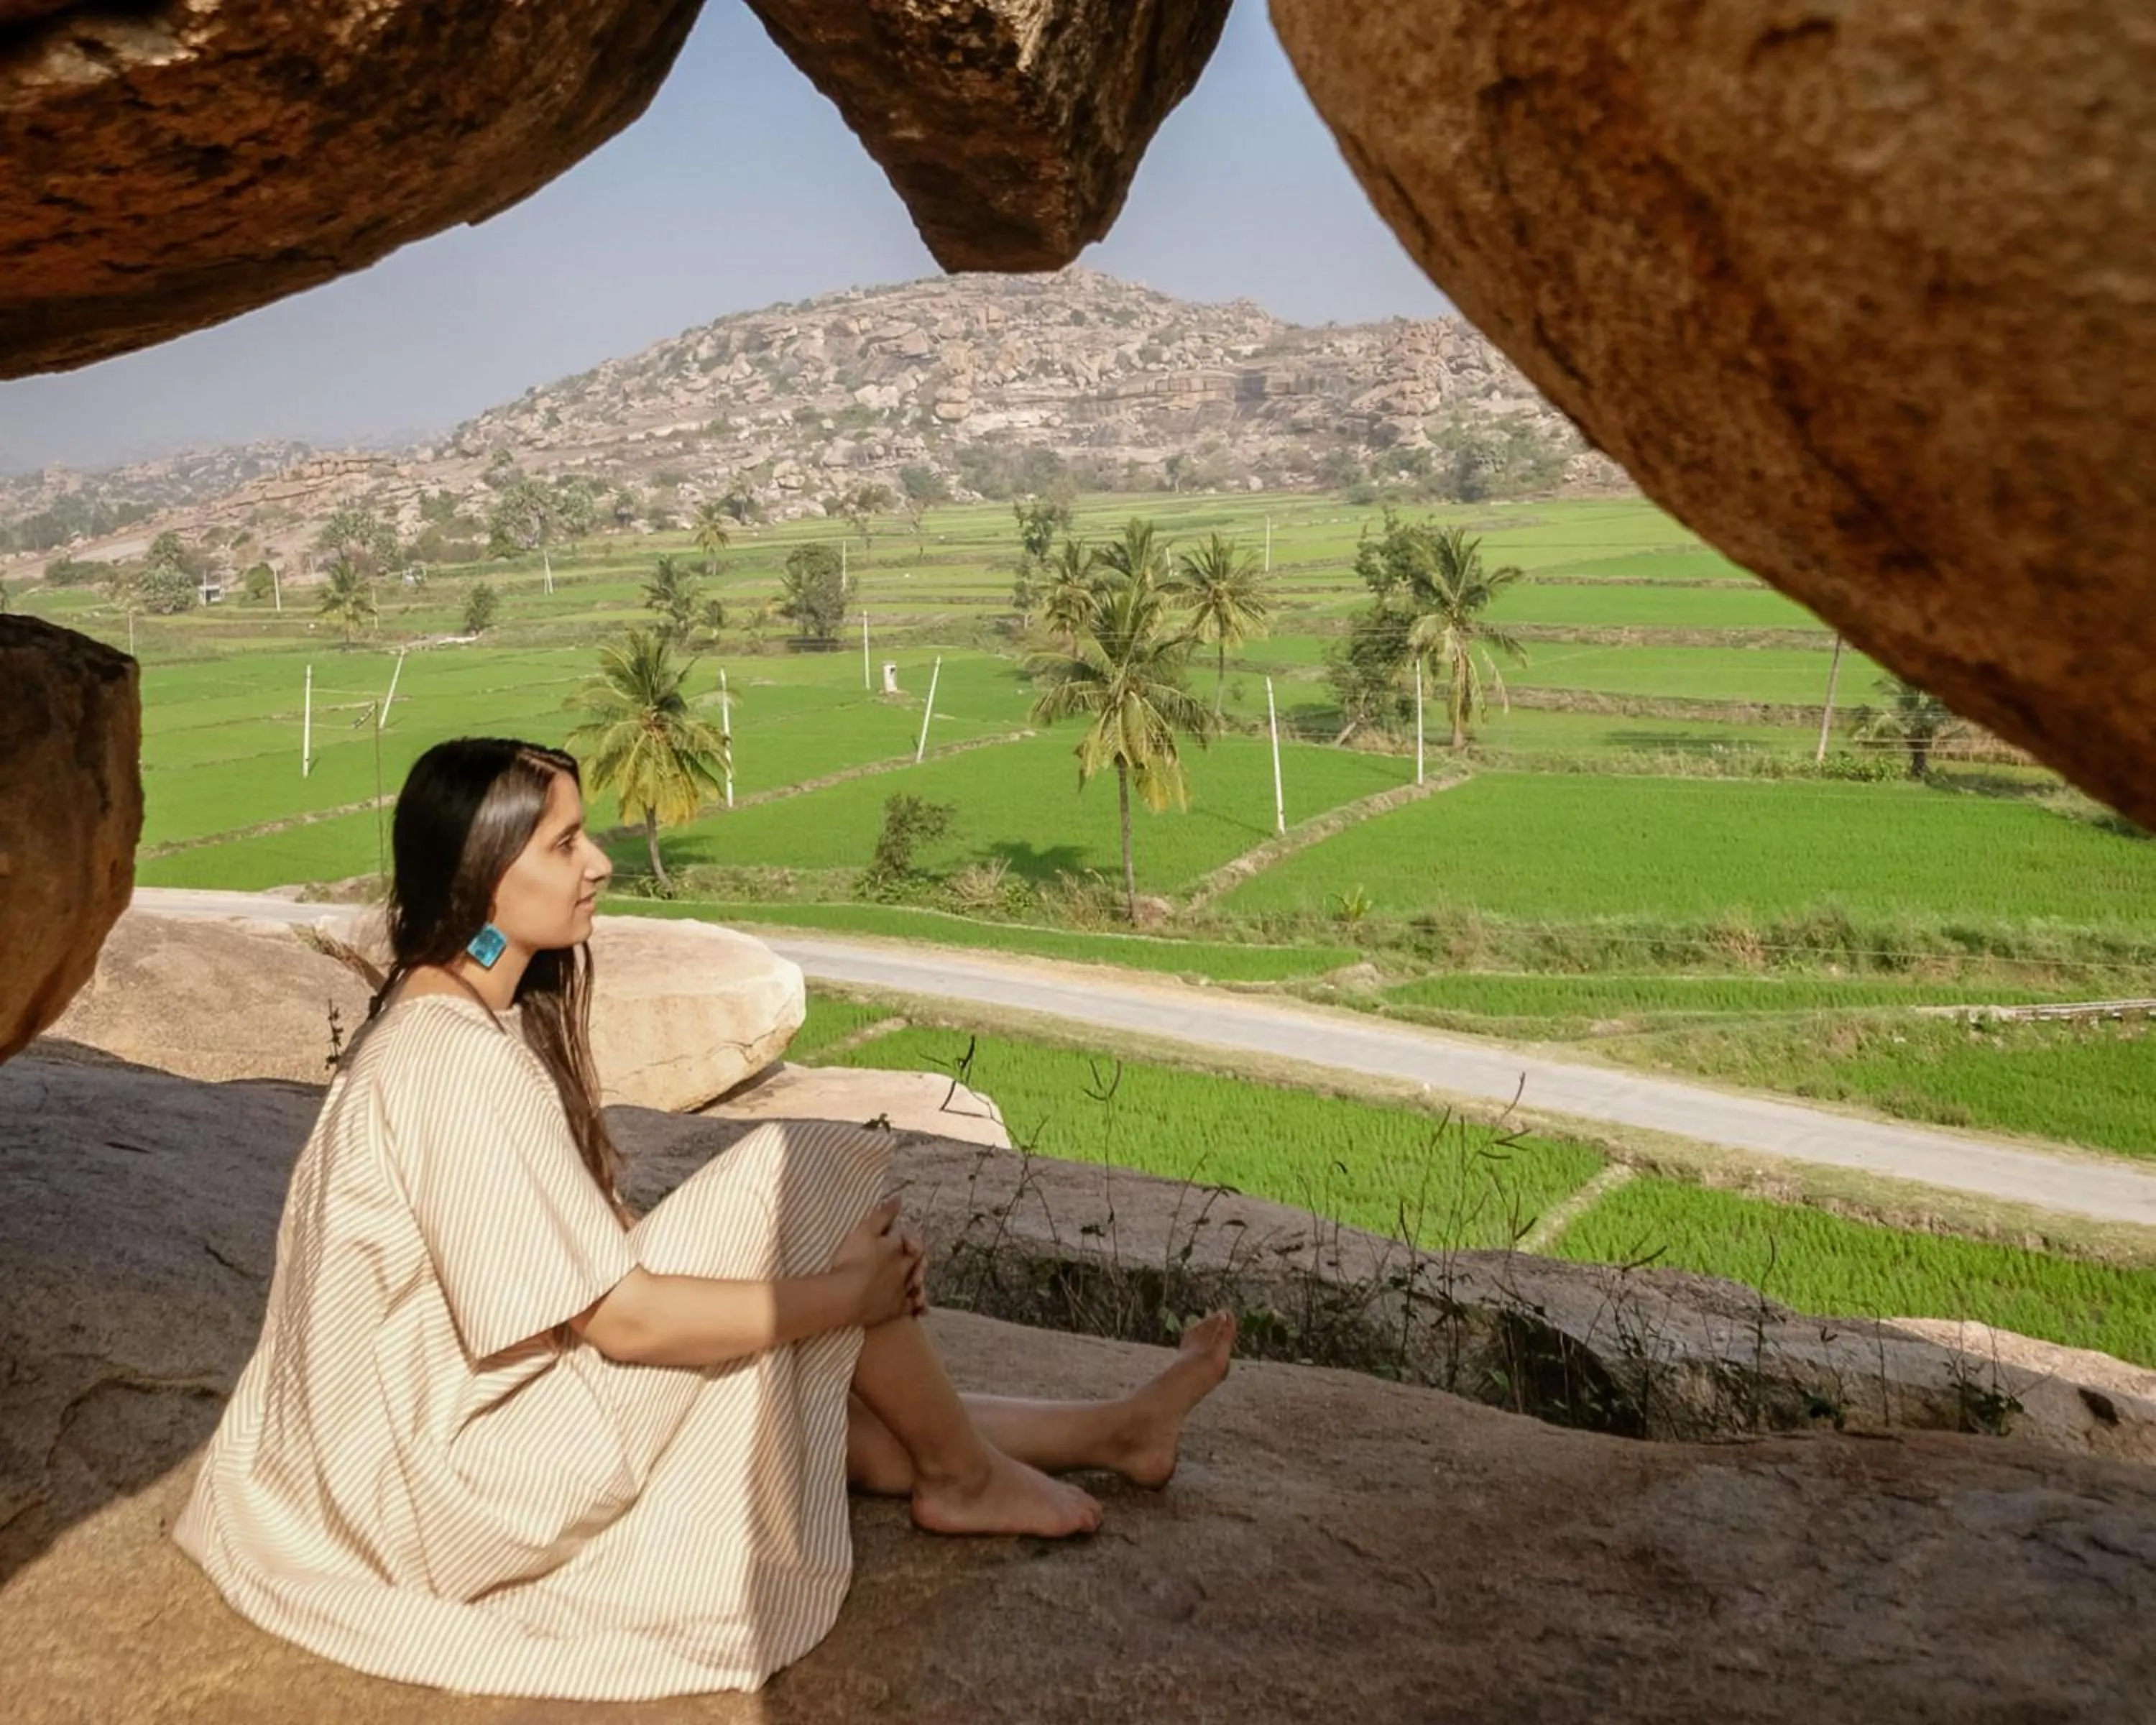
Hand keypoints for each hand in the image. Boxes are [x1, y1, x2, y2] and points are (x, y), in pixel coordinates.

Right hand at [833, 1198, 922, 1326]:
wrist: (847, 1295)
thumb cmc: (853, 1260)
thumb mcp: (865, 1230)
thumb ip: (883, 1214)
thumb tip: (899, 1198)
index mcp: (898, 1250)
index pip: (911, 1243)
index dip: (910, 1241)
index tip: (905, 1241)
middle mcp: (904, 1270)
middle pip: (916, 1264)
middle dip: (918, 1262)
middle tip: (917, 1262)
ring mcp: (901, 1292)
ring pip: (917, 1286)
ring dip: (919, 1283)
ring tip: (919, 1284)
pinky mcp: (896, 1311)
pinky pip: (912, 1309)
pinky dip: (919, 1307)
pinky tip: (922, 1309)